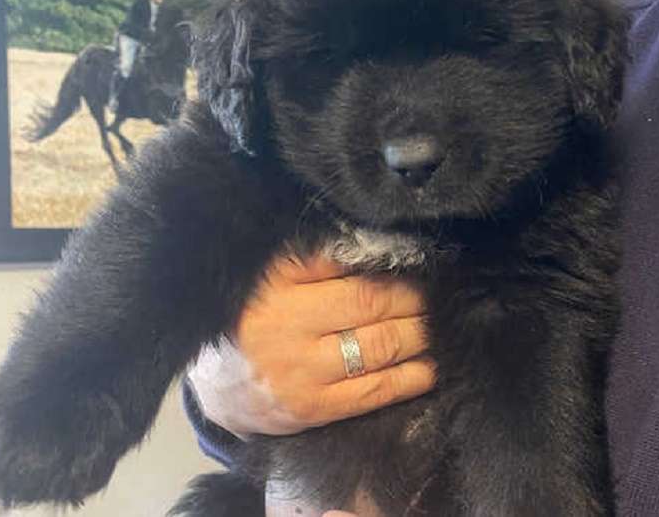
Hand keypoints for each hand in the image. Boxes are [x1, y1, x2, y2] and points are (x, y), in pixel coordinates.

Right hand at [187, 255, 433, 436]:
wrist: (217, 385)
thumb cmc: (253, 318)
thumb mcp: (272, 278)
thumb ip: (319, 261)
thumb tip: (380, 249)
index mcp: (278, 288)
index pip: (351, 275)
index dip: (394, 271)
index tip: (422, 266)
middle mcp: (288, 330)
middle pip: (370, 310)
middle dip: (414, 302)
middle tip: (440, 296)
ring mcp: (301, 374)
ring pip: (378, 350)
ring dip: (419, 336)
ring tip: (439, 325)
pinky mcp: (312, 410)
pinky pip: (372, 393)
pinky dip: (409, 379)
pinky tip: (430, 367)